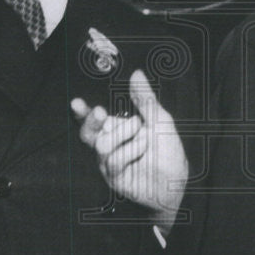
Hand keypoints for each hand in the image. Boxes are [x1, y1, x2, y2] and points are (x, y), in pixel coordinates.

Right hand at [71, 70, 188, 231]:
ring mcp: (110, 163)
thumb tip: (136, 73)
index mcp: (117, 131)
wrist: (177, 181)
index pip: (94, 121)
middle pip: (88, 133)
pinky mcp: (115, 178)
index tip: (76, 103)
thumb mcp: (159, 119)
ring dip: (124, 135)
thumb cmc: (168, 151)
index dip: (82, 113)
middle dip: (92, 120)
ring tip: (143, 137)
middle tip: (101, 112)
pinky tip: (143, 151)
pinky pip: (114, 160)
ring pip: (102, 144)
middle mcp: (110, 147)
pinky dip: (131, 151)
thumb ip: (145, 99)